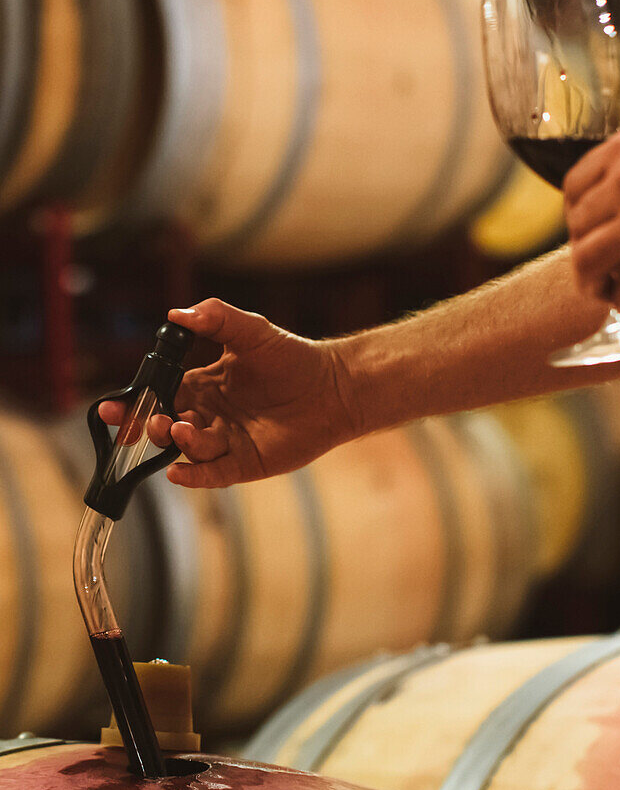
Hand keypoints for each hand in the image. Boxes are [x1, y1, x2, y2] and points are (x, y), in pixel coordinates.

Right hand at [99, 299, 360, 487]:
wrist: (335, 386)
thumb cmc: (293, 357)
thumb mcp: (252, 330)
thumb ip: (216, 318)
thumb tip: (176, 314)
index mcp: (204, 385)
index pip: (161, 395)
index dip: (136, 401)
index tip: (113, 406)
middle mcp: (210, 415)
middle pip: (168, 425)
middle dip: (149, 425)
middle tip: (145, 422)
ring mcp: (226, 442)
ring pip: (190, 448)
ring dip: (177, 442)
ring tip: (178, 430)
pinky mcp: (246, 464)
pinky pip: (214, 474)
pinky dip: (194, 476)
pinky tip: (179, 472)